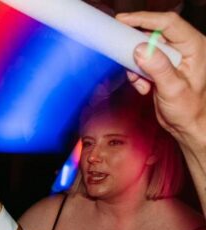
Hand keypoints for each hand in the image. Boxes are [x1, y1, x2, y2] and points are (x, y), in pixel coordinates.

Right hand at [118, 11, 205, 145]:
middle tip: (120, 50)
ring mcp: (172, 56)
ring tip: (142, 83)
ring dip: (135, 65)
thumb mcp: (174, 89)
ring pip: (144, 48)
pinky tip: (144, 87)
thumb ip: (158, 68)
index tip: (123, 20)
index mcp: (194, 46)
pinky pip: (141, 61)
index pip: (169, 23)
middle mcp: (184, 48)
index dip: (145, 19)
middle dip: (136, 47)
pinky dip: (136, 74)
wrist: (187, 125)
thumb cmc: (189, 109)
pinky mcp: (161, 66)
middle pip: (154, 33)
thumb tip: (141, 49)